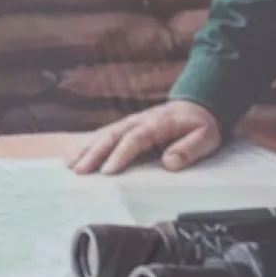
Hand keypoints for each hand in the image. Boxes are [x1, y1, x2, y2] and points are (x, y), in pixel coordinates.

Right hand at [64, 99, 222, 174]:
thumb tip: (170, 163)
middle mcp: (140, 121)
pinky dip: (85, 144)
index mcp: (159, 123)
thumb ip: (189, 149)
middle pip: (113, 135)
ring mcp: (130, 122)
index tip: (108, 170)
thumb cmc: (200, 125)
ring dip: (85, 148)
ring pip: (103, 134)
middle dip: (95, 153)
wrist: (196, 105)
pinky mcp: (124, 127)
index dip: (121, 153)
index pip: (136, 138)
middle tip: (80, 171)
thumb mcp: (206, 137)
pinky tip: (70, 156)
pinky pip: (101, 134)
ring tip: (69, 165)